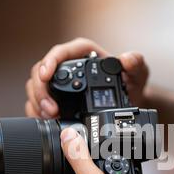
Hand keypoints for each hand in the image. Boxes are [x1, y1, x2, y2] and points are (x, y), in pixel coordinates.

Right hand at [25, 37, 149, 118]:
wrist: (129, 103)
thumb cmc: (132, 83)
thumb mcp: (138, 72)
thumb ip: (135, 63)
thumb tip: (126, 59)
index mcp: (84, 54)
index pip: (61, 52)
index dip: (50, 61)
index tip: (46, 75)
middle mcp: (69, 66)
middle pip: (41, 71)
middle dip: (41, 89)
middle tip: (50, 108)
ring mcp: (60, 83)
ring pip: (36, 86)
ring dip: (38, 102)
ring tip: (49, 116)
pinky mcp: (57, 98)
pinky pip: (38, 102)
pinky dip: (37, 111)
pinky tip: (45, 121)